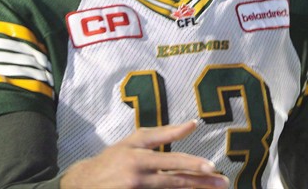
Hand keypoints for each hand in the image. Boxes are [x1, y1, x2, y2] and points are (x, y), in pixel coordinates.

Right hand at [60, 120, 228, 187]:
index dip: (192, 164)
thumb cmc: (113, 157)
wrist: (84, 182)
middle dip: (201, 183)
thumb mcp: (135, 140)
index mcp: (140, 157)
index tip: (211, 166)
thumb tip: (193, 124)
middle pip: (175, 181)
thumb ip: (164, 133)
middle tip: (222, 183)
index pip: (172, 161)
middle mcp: (139, 177)